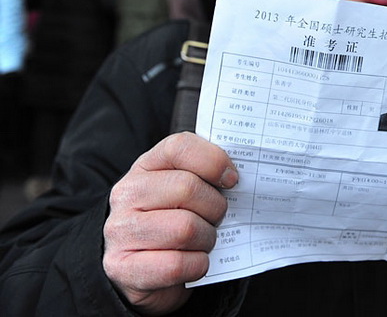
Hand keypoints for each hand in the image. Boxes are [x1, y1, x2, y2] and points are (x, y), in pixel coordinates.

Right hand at [103, 132, 238, 314]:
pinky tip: (194, 262)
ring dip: (207, 239)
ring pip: (186, 229)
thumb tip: (236, 176)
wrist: (142, 269)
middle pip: (188, 188)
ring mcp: (120, 231)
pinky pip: (176, 264)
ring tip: (203, 241)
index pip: (179, 147)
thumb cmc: (175, 220)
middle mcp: (126, 194)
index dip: (213, 161)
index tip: (231, 180)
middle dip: (215, 208)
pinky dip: (197, 265)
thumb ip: (205, 174)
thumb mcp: (186, 190)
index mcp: (146, 166)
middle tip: (217, 219)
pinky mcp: (123, 268)